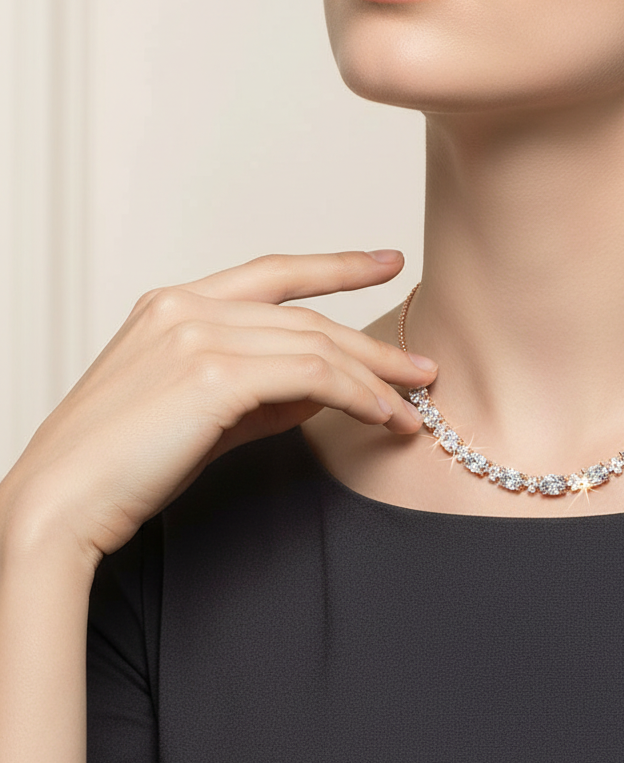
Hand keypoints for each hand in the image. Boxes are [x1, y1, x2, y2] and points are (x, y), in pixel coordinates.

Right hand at [0, 249, 435, 565]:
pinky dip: (356, 396)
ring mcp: (198, 334)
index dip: (337, 266)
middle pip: (308, 317)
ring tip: (412, 407)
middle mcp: (187, 307)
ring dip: (374, 379)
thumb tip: (319, 392)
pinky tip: (382, 415)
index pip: (274, 274)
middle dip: (373, 346)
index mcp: (176, 304)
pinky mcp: (213, 374)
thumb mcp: (199, 414)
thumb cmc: (122, 464)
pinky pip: (311, 376)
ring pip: (316, 346)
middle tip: (423, 367)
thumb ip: (259, 393)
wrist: (62, 500)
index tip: (385, 262)